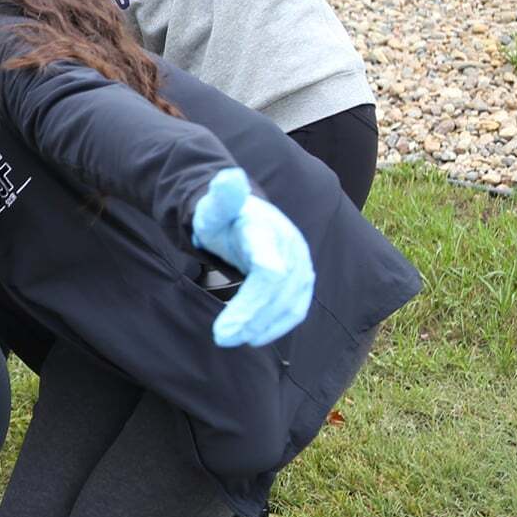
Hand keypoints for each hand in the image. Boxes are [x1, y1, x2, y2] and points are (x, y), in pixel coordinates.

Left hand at [191, 168, 316, 347]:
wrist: (244, 215)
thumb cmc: (223, 215)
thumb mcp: (213, 207)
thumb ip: (220, 197)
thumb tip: (228, 178)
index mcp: (266, 230)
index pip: (269, 270)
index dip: (253, 300)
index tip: (225, 328)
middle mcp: (290, 247)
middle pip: (277, 291)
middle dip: (251, 317)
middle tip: (222, 337)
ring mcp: (301, 264)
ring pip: (289, 304)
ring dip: (263, 325)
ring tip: (232, 338)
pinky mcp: (303, 280)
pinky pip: (296, 308)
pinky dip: (277, 325)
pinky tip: (254, 337)